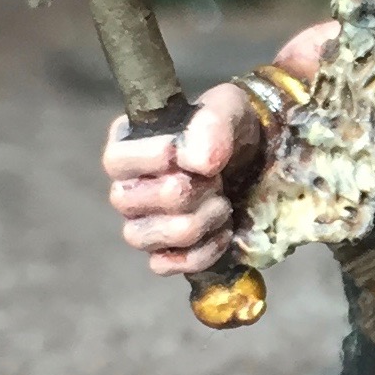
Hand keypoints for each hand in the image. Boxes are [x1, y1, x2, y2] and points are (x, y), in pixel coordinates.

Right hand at [101, 82, 263, 276]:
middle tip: (215, 177)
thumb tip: (198, 163)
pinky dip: (202, 251)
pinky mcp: (163, 254)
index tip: (182, 152)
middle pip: (131, 202)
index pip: (115, 160)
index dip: (150, 159)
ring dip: (197, 221)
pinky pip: (166, 265)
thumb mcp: (227, 108)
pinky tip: (222, 230)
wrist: (259, 163)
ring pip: (146, 238)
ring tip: (222, 202)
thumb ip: (212, 124)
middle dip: (186, 190)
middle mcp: (127, 187)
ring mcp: (142, 225)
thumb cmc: (229, 130)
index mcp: (129, 144)